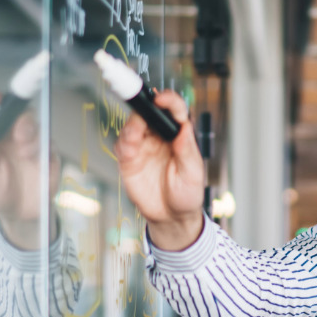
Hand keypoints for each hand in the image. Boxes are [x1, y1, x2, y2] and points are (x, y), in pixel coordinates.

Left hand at [0, 90, 59, 248]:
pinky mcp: (49, 155)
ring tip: (25, 154)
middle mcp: (15, 135)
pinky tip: (35, 160)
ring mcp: (34, 144)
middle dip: (19, 116)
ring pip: (37, 125)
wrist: (19, 214)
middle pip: (20, 112)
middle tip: (18, 134)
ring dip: (31, 134)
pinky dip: (43, 148)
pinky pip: (51, 142)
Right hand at [113, 89, 205, 251]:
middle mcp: (159, 136)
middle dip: (143, 106)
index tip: (162, 99)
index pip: (174, 110)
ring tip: (135, 133)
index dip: (168, 101)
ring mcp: (143, 146)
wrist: (171, 217)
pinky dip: (124, 142)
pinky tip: (129, 149)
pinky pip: (122, 145)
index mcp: (179, 135)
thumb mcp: (193, 174)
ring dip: (132, 125)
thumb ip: (187, 151)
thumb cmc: (187, 194)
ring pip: (133, 125)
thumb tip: (185, 127)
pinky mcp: (129, 159)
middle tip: (142, 109)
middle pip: (149, 112)